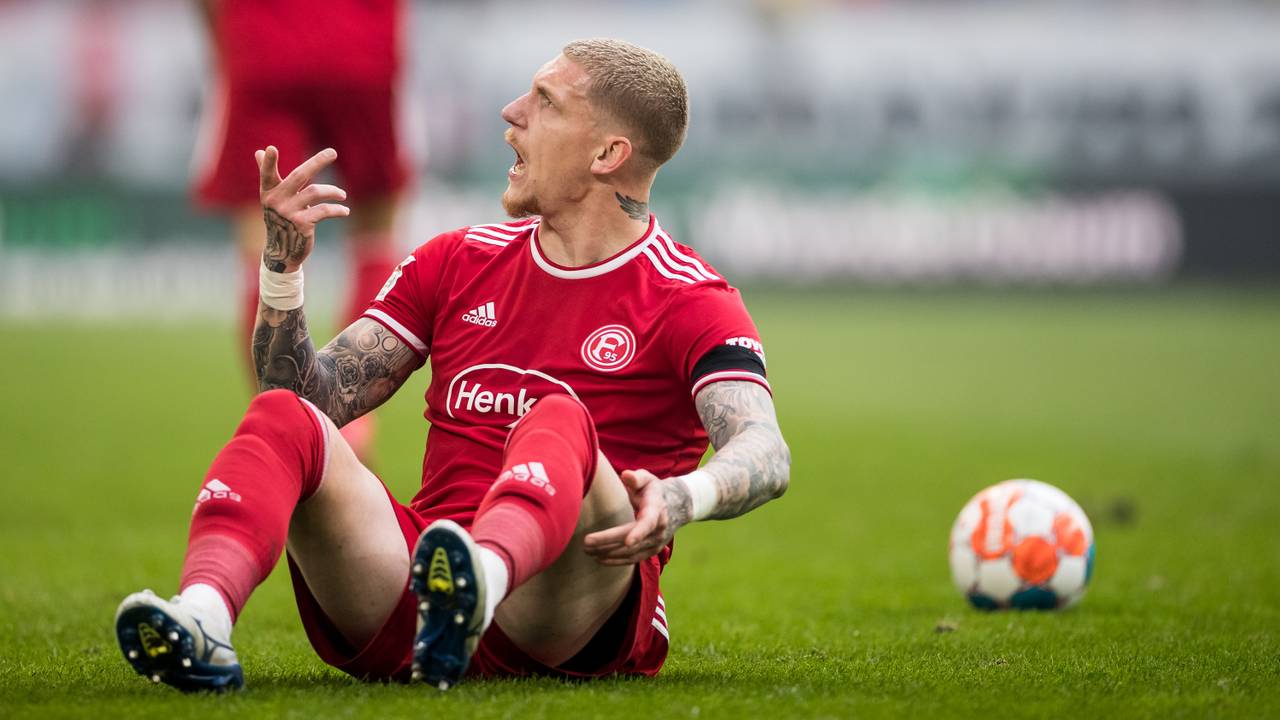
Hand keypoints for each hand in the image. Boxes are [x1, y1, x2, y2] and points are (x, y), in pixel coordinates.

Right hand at [256, 146, 349, 271]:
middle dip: (317, 162)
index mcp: (269, 192)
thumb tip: (259, 151)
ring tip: (342, 195)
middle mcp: (277, 201)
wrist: (282, 250)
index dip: (269, 162)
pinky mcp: (302, 225)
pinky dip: (337, 209)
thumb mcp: (272, 197)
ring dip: (333, 191)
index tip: (271, 148)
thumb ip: (268, 174)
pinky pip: (324, 210)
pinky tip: (345, 210)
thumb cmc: (279, 217)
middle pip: (299, 175)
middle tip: (333, 152)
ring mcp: (289, 213)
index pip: (267, 174)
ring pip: (315, 192)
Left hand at [583, 470, 693, 565]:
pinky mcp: (651, 552)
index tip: (627, 542)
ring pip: (631, 553)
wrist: (674, 506)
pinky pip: (633, 560)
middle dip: (609, 542)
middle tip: (587, 543)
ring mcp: (656, 543)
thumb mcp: (647, 479)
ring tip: (588, 551)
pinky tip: (600, 559)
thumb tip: (626, 475)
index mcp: (656, 510)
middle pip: (633, 541)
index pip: (648, 523)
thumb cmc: (652, 490)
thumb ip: (636, 477)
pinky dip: (616, 561)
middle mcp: (658, 530)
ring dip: (608, 554)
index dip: (639, 533)